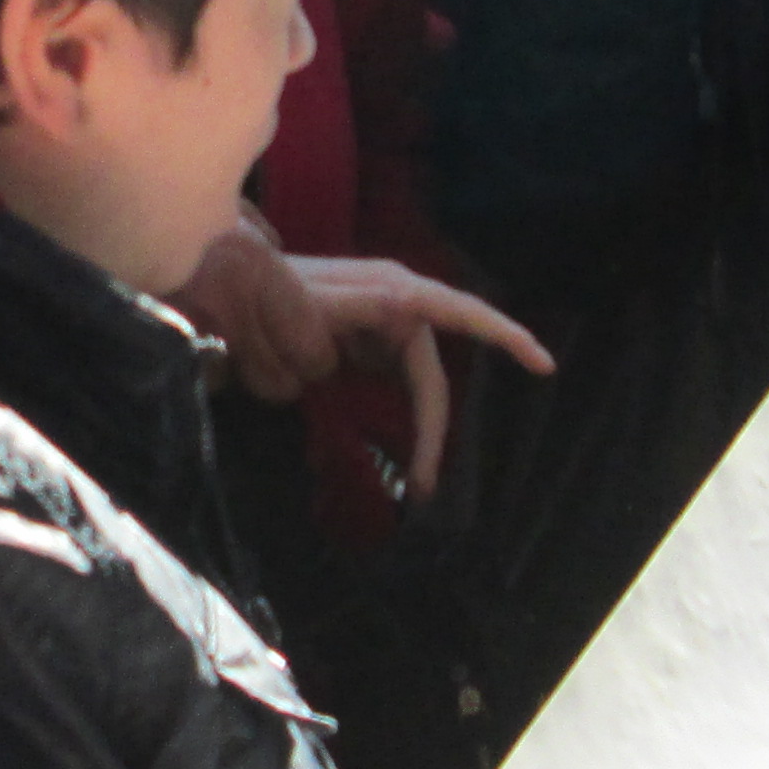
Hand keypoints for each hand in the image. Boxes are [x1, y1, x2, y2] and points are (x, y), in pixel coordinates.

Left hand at [170, 229, 552, 500]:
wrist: (226, 283)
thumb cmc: (262, 295)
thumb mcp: (294, 314)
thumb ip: (327, 332)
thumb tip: (354, 349)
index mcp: (390, 293)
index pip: (459, 313)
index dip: (503, 336)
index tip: (543, 364)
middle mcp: (394, 305)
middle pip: (429, 375)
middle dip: (433, 428)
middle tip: (426, 484)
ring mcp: (378, 324)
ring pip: (413, 383)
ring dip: (416, 427)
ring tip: (418, 478)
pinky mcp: (362, 342)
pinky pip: (391, 381)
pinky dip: (396, 412)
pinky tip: (398, 444)